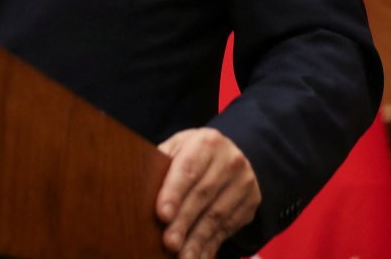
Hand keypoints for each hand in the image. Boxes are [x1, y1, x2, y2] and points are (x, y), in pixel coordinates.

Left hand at [155, 127, 260, 258]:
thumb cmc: (194, 155)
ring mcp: (244, 182)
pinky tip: (199, 257)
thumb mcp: (178, 148)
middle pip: (203, 195)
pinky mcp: (251, 203)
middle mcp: (230, 160)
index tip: (162, 215)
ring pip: (217, 216)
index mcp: (207, 143)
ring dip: (198, 240)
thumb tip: (140, 191)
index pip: (188, 169)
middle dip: (184, 221)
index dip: (174, 193)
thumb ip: (162, 165)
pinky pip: (229, 228)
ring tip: (183, 258)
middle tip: (169, 243)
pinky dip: (211, 246)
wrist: (233, 155)